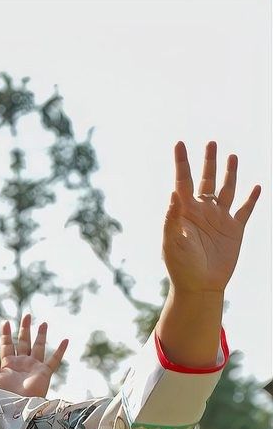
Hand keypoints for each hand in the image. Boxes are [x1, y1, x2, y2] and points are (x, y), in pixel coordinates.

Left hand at [0, 315, 67, 398]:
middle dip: (24, 329)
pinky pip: (54, 360)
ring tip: (43, 323)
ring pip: (38, 347)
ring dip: (41, 335)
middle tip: (27, 315)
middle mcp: (22, 363)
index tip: (5, 322)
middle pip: (23, 342)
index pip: (7, 345)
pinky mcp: (44, 372)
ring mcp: (34, 367)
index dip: (6, 334)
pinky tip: (65, 340)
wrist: (16, 406)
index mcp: (8, 364)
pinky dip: (60, 350)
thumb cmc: (2, 395)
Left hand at [163, 141, 260, 293]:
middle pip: (206, 180)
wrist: (199, 286)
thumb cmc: (180, 266)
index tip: (179, 143)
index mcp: (185, 212)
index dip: (182, 163)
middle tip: (210, 143)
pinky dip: (251, 198)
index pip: (183, 181)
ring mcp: (220, 219)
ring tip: (231, 156)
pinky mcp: (235, 229)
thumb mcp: (172, 241)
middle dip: (208, 162)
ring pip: (227, 189)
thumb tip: (174, 193)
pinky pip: (245, 210)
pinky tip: (256, 187)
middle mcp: (203, 211)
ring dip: (230, 173)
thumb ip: (172, 217)